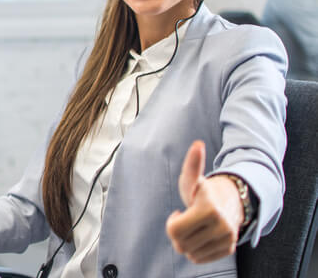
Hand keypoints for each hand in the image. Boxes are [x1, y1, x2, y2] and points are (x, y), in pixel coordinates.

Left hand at [166, 140, 244, 263]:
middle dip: (178, 233)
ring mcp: (227, 239)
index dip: (172, 222)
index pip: (174, 230)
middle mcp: (222, 226)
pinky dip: (196, 251)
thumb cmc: (204, 191)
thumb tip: (198, 145)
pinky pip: (200, 259)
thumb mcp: (193, 179)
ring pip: (190, 254)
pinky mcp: (229, 249)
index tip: (179, 213)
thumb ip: (193, 164)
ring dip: (187, 242)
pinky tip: (201, 237)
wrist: (231, 202)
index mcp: (209, 209)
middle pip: (180, 244)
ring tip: (195, 227)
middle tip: (186, 220)